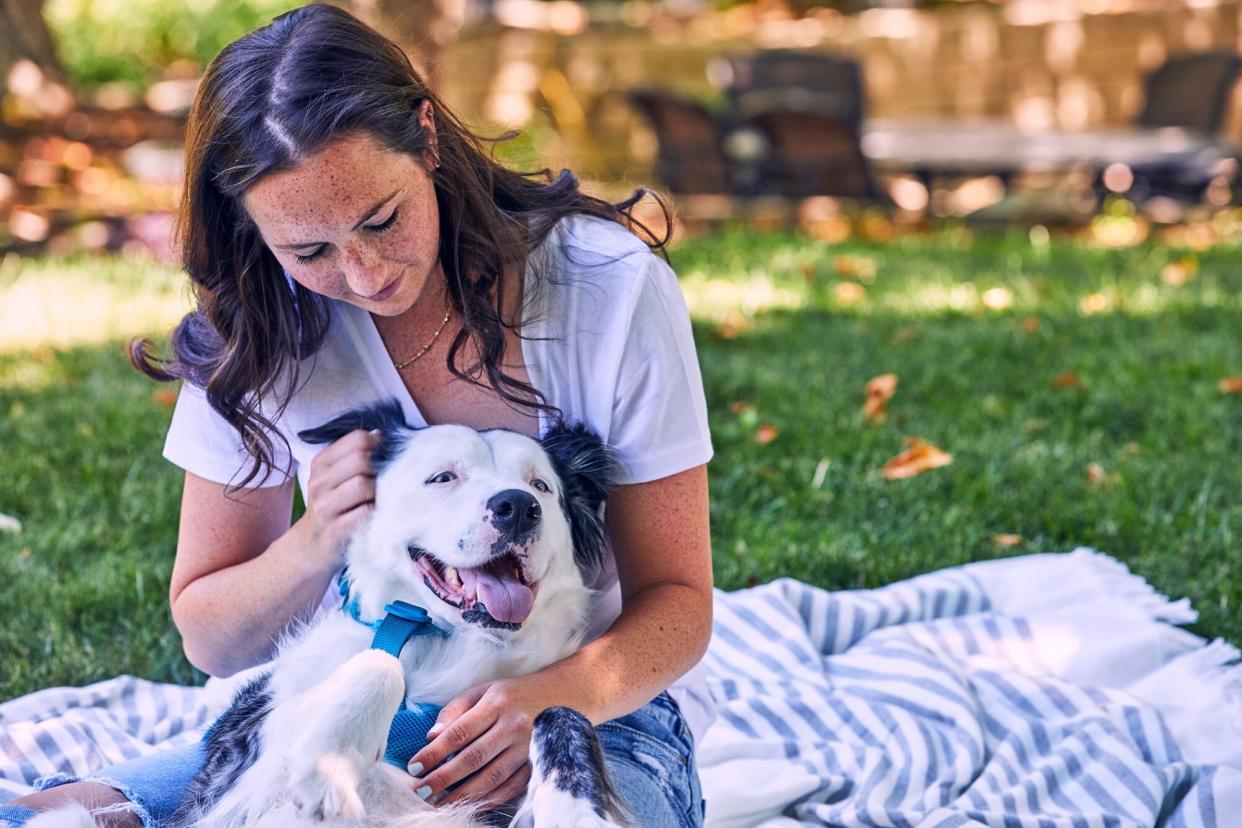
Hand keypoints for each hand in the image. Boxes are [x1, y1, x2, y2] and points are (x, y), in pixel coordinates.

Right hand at [300, 428, 378, 562]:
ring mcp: (325, 507)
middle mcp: (319, 482)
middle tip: (379, 484)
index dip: (377, 447)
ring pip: (363, 485)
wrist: (309, 547)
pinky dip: (374, 514)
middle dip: (378, 470)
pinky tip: (372, 517)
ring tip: (375, 501)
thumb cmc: (332, 507)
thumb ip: (354, 456)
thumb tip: (381, 435)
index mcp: (322, 463)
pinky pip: (364, 513)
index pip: (357, 439)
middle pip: (361, 460)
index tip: (380, 459)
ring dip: (377, 494)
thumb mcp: (335, 477)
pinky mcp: (334, 531)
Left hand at [406, 676, 552, 808]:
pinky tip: (471, 803)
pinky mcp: (540, 762)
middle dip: (443, 778)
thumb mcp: (485, 689)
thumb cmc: (516, 693)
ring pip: (492, 777)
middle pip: (473, 758)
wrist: (567, 693)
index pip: (459, 732)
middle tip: (420, 791)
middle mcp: (514, 725)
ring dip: (463, 794)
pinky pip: (512, 786)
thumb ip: (456, 709)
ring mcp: (529, 746)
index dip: (434, 753)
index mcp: (497, 703)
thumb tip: (431, 736)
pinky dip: (490, 798)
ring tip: (440, 803)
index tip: (414, 767)